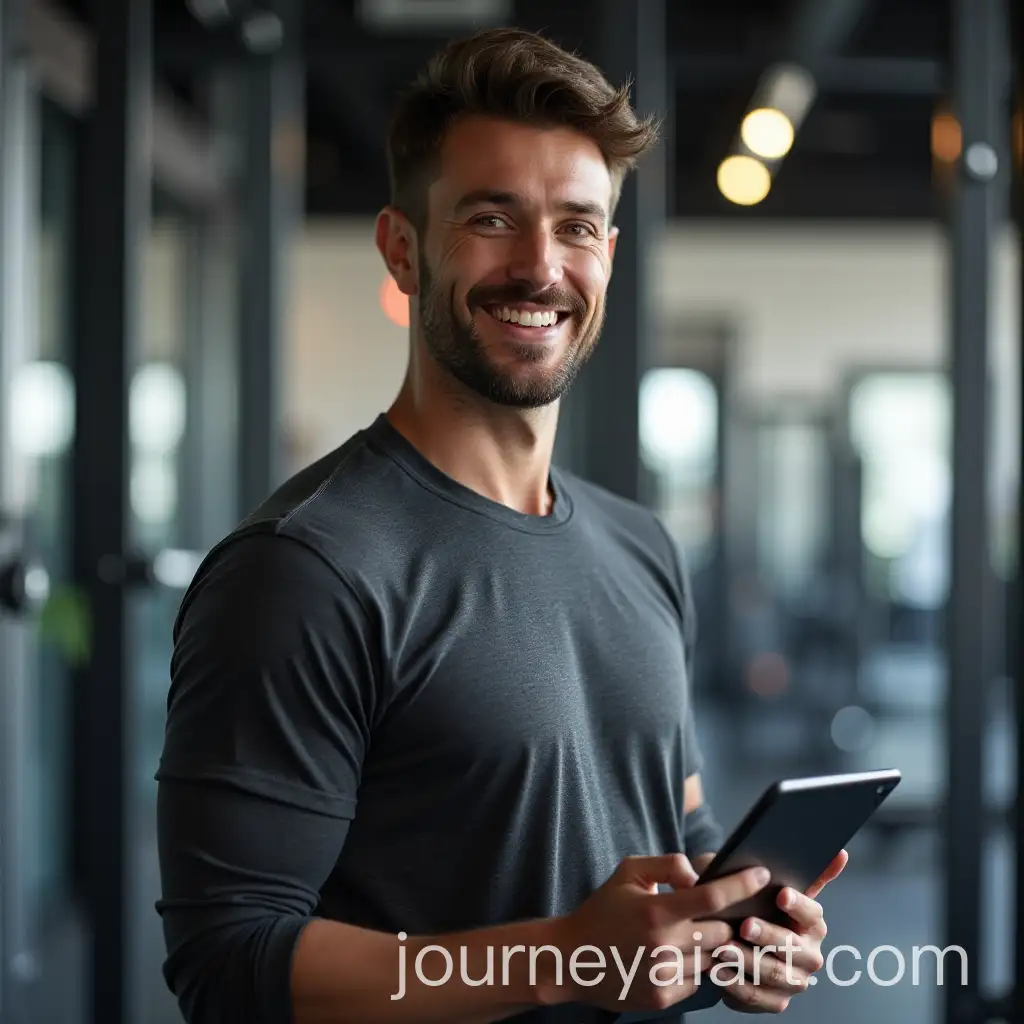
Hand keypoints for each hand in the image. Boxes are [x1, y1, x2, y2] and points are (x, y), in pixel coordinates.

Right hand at [540, 854, 772, 1015]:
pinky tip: (676, 956)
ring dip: (711, 946)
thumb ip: (667, 864)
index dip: (742, 885)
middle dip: (726, 921)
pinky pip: (697, 981)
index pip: (713, 897)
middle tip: (722, 913)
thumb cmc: (603, 909)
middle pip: (721, 933)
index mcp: (656, 910)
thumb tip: (699, 874)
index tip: (762, 874)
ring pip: (713, 959)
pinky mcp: (663, 997)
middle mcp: (664, 944)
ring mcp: (664, 974)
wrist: (572, 957)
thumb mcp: (628, 872)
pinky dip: (695, 967)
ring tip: (693, 935)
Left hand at [716, 850, 847, 1013]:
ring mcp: (794, 980)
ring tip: (723, 948)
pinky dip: (736, 984)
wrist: (731, 938)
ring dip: (748, 960)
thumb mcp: (761, 881)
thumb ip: (793, 867)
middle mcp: (809, 953)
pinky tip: (718, 971)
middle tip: (745, 924)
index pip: (812, 912)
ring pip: (773, 972)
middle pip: (792, 946)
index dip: (798, 904)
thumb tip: (841, 853)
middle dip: (768, 935)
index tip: (781, 894)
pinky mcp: (775, 1000)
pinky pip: (756, 996)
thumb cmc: (750, 904)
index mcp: (811, 923)